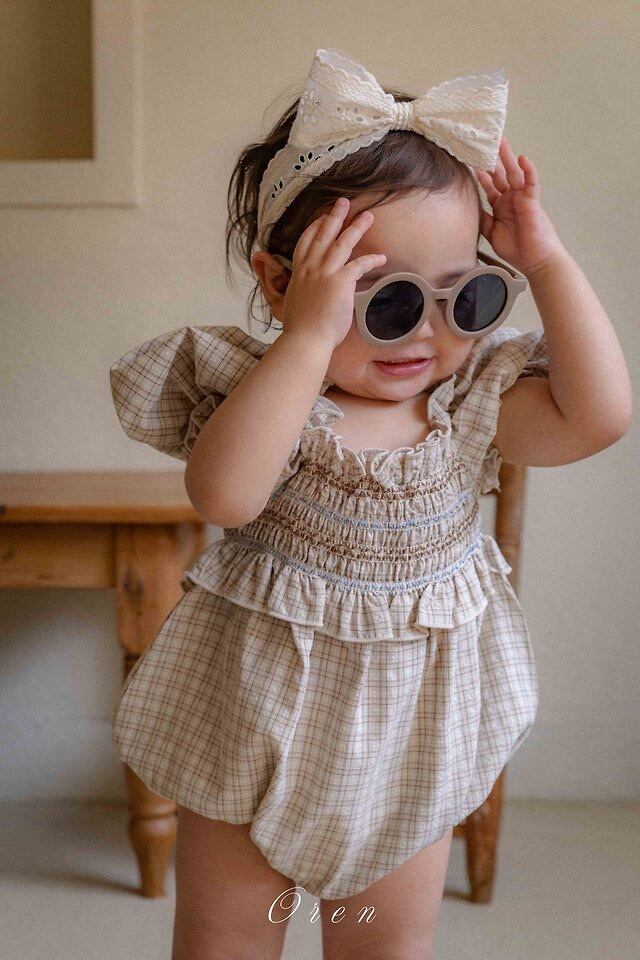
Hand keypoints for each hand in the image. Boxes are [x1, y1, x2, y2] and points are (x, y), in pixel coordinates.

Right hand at [281, 197, 386, 348]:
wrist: (305, 339)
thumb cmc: (301, 329)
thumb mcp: (295, 304)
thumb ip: (304, 294)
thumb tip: (310, 297)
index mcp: (298, 273)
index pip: (305, 243)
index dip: (314, 228)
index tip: (321, 217)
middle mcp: (310, 269)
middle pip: (323, 235)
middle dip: (334, 217)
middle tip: (343, 202)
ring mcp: (325, 273)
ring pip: (342, 243)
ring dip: (356, 228)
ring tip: (368, 216)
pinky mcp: (340, 281)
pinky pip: (359, 264)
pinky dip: (371, 259)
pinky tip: (381, 257)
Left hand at [473, 135, 566, 277]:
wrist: (534, 261)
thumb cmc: (515, 248)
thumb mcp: (492, 232)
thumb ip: (483, 218)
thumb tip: (470, 206)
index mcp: (500, 205)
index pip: (488, 184)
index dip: (479, 173)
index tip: (468, 159)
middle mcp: (510, 198)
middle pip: (500, 173)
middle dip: (493, 157)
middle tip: (485, 140)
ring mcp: (521, 198)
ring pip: (514, 172)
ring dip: (507, 156)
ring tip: (501, 139)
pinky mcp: (532, 201)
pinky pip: (531, 182)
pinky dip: (529, 170)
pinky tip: (523, 158)